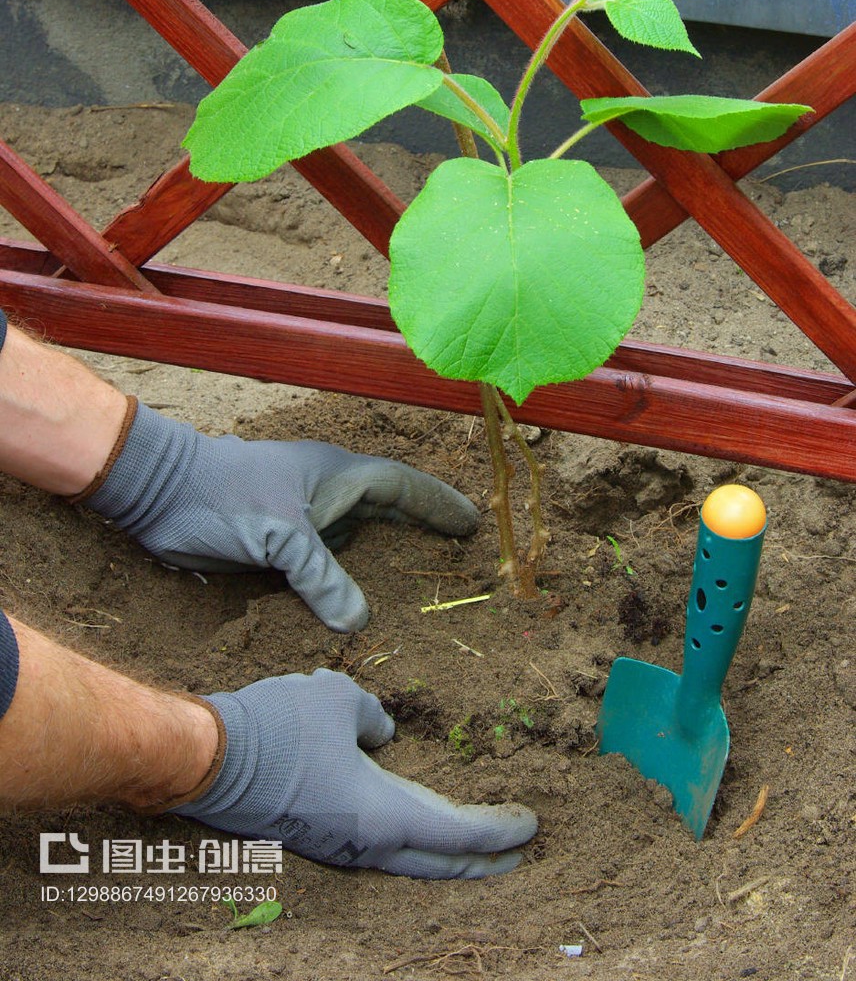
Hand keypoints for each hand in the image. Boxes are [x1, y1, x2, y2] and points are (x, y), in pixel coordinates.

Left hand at [85, 402, 478, 630]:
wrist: (159, 496)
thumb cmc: (221, 496)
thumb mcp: (278, 534)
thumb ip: (320, 575)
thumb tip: (358, 621)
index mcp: (335, 475)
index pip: (402, 488)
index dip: (438, 505)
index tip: (472, 523)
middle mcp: (325, 496)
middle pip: (386, 514)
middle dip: (420, 532)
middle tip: (457, 556)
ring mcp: (303, 521)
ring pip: (356, 542)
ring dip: (384, 561)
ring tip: (420, 588)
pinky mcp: (279, 547)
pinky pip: (325, 567)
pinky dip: (345, 585)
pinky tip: (355, 611)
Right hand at [173, 668, 536, 878]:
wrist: (206, 758)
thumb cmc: (278, 726)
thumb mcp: (338, 697)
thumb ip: (374, 715)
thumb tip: (383, 735)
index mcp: (383, 815)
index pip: (458, 833)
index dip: (499, 830)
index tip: (531, 824)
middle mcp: (365, 844)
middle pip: (438, 862)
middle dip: (481, 860)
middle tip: (516, 852)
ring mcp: (337, 847)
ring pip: (406, 858)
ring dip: (444, 852)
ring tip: (471, 841)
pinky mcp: (314, 837)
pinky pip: (377, 846)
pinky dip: (409, 840)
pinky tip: (410, 822)